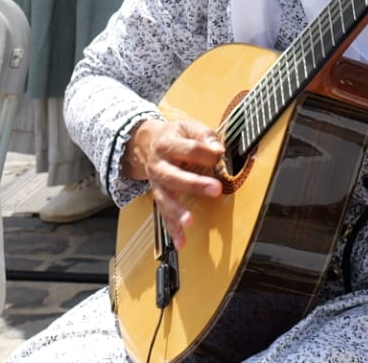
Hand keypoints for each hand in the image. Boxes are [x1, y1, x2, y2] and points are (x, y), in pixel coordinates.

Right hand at [124, 117, 226, 248]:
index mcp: (166, 144)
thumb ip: (204, 135)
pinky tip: (181, 242)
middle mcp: (158, 166)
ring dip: (176, 211)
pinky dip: (172, 229)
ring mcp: (156, 183)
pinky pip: (163, 215)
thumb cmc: (175, 135)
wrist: (147, 143)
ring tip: (189, 221)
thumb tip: (218, 149)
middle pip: (173, 176)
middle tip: (215, 189)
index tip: (220, 154)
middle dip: (193, 184)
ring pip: (164, 198)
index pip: (187, 149)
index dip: (205, 152)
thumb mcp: (188, 126)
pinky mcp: (159, 196)